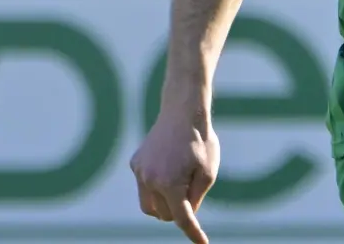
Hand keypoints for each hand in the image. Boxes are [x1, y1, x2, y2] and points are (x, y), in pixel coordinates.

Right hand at [130, 111, 219, 243]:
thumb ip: (196, 198)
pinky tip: (168, 167)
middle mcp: (150, 181)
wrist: (182, 111)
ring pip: (149, 206)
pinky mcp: (135, 164)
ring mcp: (139, 173)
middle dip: (178, 210)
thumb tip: (185, 216)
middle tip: (192, 187)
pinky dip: (156, 186)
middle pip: (164, 214)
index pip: (181, 218)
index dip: (193, 232)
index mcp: (170, 184)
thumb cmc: (200, 142)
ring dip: (164, 204)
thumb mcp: (208, 172)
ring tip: (179, 184)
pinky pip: (145, 186)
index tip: (202, 243)